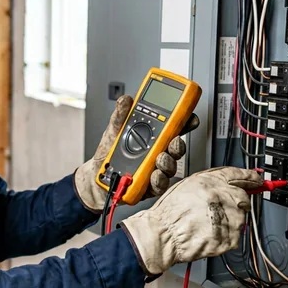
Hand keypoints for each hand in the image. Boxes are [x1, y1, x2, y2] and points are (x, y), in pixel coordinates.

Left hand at [73, 95, 200, 211]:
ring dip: (168, 162)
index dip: (184, 122)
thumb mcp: (113, 132)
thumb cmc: (108, 154)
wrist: (97, 178)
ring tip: (160, 158)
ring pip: (170, 166)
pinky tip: (154, 175)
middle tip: (174, 141)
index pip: (173, 128)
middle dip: (178, 144)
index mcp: (151, 137)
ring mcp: (155, 170)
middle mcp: (157, 153)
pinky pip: (160, 185)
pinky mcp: (150, 187)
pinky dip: (159, 180)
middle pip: (175, 148)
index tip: (189, 117)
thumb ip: (120, 116)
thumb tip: (126, 100)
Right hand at [120, 167, 262, 275]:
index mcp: (215, 182)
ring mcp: (231, 219)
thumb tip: (229, 182)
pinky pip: (234, 236)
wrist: (164, 235)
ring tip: (206, 224)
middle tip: (216, 211)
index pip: (241, 176)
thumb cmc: (170, 212)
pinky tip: (208, 234)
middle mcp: (226, 198)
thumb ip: (211, 181)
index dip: (251, 178)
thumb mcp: (188, 184)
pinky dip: (224, 236)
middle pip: (243, 198)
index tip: (258, 180)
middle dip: (234, 204)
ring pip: (240, 218)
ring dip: (228, 221)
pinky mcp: (231, 238)